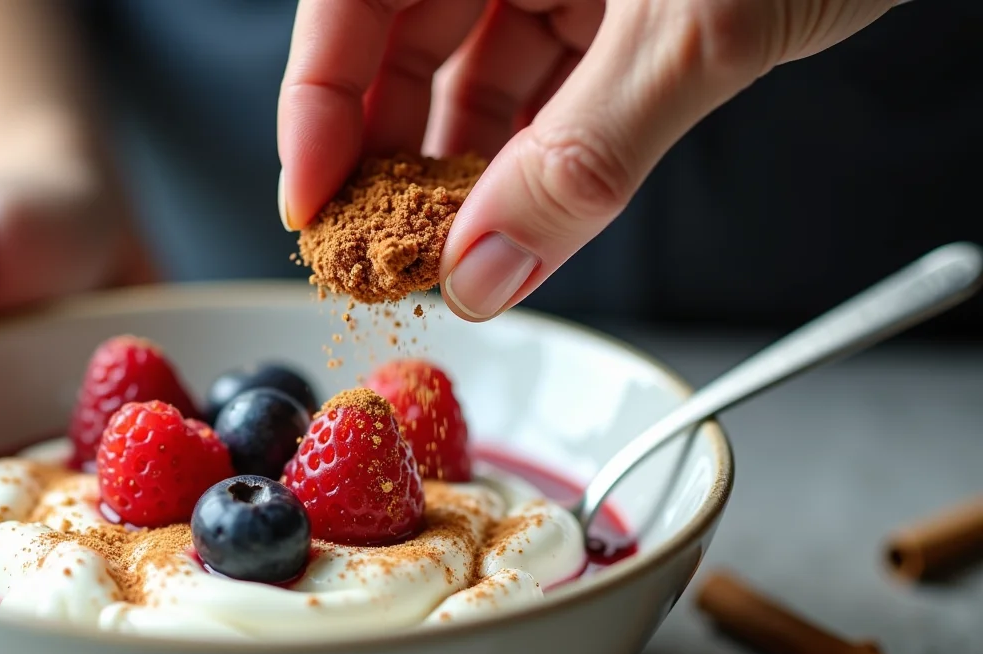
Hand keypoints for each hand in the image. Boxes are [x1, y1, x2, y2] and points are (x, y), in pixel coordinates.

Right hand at [277, 0, 896, 319]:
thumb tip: (485, 271)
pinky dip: (543, 158)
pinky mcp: (623, 2)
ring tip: (462, 261)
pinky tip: (530, 226)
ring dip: (472, 175)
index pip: (350, 2)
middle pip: (405, 46)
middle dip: (396, 158)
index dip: (316, 107)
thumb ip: (583, 161)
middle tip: (387, 257)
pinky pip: (555, 86)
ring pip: (482, 75)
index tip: (313, 210)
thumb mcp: (695, 33)